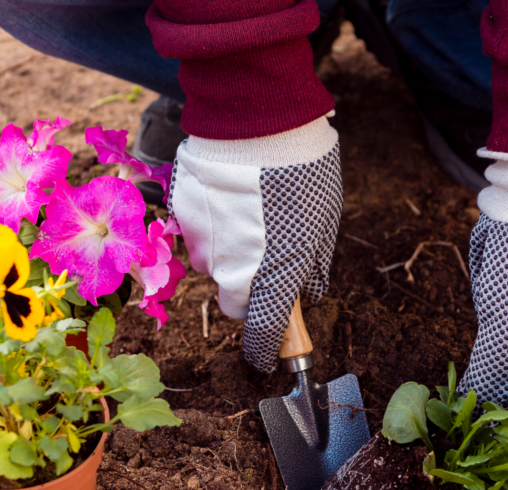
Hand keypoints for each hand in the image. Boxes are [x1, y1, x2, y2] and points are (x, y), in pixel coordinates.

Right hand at [168, 116, 340, 372]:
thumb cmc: (303, 168)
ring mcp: (202, 242)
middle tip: (269, 255)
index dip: (265, 350)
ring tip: (252, 211)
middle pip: (235, 301)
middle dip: (250, 290)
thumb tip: (310, 292)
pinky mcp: (182, 215)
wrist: (256, 114)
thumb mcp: (325, 221)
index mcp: (275, 274)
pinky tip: (231, 194)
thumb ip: (314, 265)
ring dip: (230, 252)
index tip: (267, 358)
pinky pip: (197, 233)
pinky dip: (213, 224)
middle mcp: (233, 268)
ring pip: (213, 265)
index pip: (263, 332)